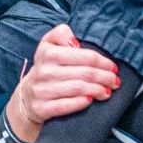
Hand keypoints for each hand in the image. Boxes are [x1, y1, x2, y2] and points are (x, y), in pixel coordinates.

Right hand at [8, 24, 118, 140]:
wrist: (27, 95)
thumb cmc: (48, 67)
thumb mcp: (50, 44)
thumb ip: (62, 33)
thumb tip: (76, 42)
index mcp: (48, 52)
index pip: (85, 56)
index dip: (104, 62)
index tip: (114, 68)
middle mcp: (43, 71)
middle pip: (85, 73)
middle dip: (105, 77)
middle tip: (115, 81)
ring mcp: (41, 90)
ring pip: (78, 88)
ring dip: (98, 90)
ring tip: (108, 91)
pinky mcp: (40, 108)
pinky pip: (65, 106)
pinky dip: (81, 103)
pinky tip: (90, 100)